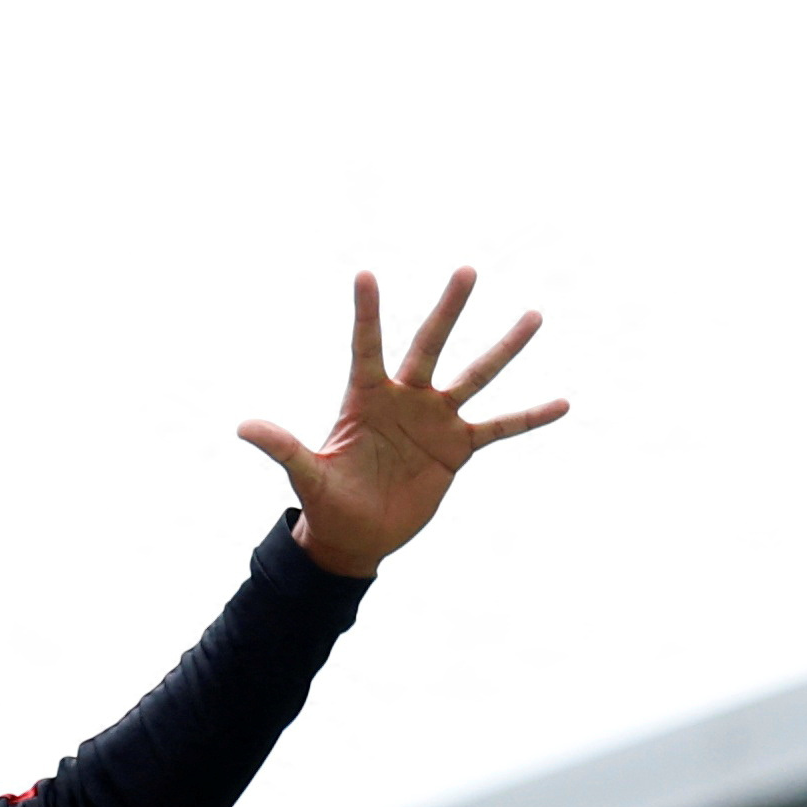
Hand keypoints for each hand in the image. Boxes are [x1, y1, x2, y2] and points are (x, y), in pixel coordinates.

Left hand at [241, 268, 568, 579]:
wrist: (355, 536)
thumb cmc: (327, 501)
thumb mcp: (306, 475)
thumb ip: (282, 447)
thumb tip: (243, 426)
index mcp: (366, 397)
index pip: (366, 346)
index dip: (367, 314)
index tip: (364, 274)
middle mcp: (405, 399)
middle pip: (430, 345)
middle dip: (448, 309)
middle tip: (467, 269)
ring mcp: (435, 421)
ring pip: (475, 375)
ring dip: (504, 348)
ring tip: (535, 315)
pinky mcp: (457, 450)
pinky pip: (500, 428)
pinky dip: (530, 418)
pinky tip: (564, 403)